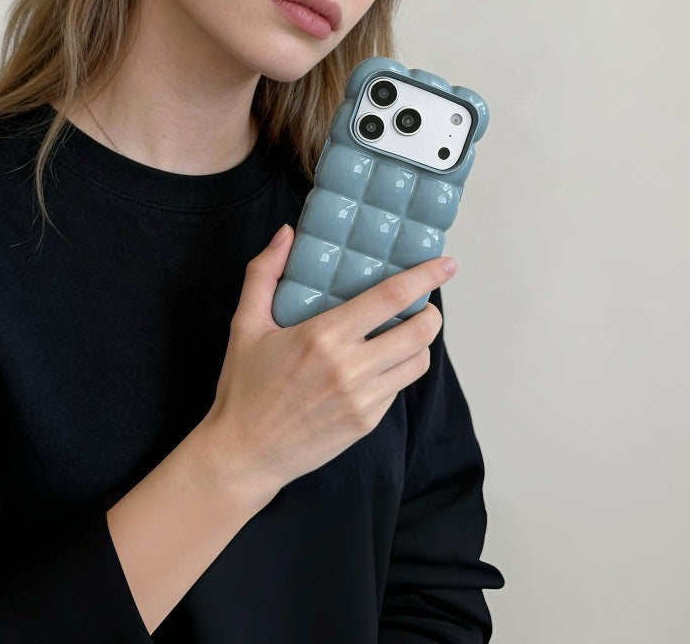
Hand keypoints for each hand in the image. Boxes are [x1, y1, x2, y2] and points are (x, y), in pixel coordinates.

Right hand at [200, 224, 457, 491]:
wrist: (244, 454)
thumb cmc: (243, 388)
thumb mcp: (246, 325)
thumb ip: (264, 274)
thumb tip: (286, 233)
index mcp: (324, 337)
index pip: (390, 298)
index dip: (424, 276)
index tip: (445, 263)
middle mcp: (351, 368)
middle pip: (420, 331)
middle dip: (431, 312)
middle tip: (422, 303)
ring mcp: (363, 399)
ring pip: (418, 362)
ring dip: (419, 342)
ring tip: (402, 333)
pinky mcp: (367, 423)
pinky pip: (399, 388)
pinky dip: (397, 370)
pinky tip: (378, 364)